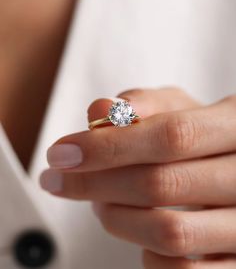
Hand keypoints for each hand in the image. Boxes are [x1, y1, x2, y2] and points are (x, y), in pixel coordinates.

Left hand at [40, 87, 235, 267]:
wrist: (230, 164)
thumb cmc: (197, 132)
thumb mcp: (177, 106)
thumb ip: (142, 103)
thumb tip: (99, 110)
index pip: (173, 136)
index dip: (111, 146)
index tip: (61, 154)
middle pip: (162, 185)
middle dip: (96, 184)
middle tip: (60, 180)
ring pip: (170, 234)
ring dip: (115, 217)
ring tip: (97, 201)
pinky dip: (144, 252)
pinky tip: (134, 225)